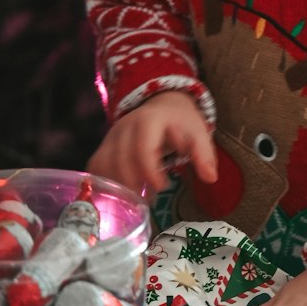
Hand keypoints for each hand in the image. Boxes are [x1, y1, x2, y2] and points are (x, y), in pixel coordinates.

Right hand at [87, 91, 217, 195]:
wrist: (162, 105)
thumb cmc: (181, 122)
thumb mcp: (198, 133)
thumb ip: (204, 155)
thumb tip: (210, 178)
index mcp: (149, 120)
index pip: (143, 148)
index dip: (150, 171)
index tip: (163, 187)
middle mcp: (125, 126)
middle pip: (119, 159)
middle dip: (133, 184)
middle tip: (149, 200)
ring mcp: (111, 135)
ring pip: (104, 163)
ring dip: (117, 186)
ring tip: (136, 200)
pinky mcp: (104, 145)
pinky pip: (96, 165)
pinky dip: (103, 183)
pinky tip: (118, 195)